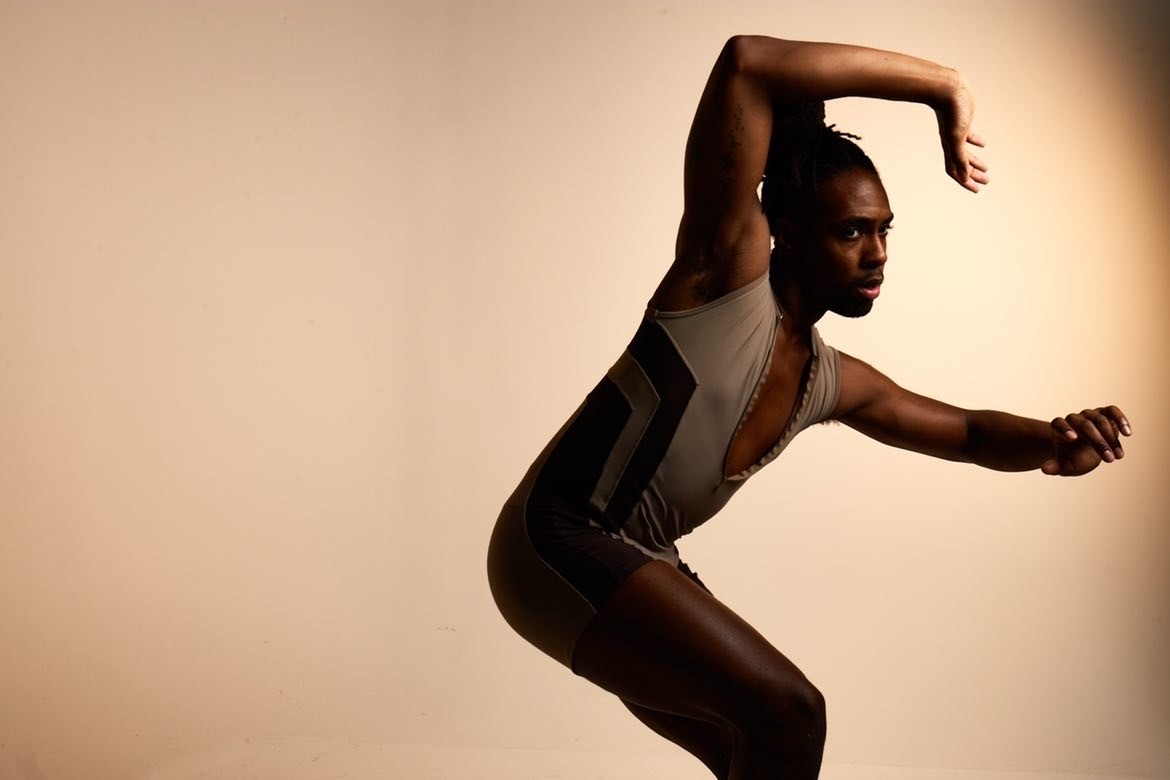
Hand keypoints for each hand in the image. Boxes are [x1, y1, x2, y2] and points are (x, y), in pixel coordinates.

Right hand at [934, 73, 988, 192]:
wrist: (946, 89)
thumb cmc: (952, 111)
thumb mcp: (958, 136)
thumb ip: (960, 157)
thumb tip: (965, 177)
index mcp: (950, 147)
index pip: (955, 171)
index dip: (965, 182)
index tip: (976, 190)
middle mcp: (951, 143)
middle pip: (962, 164)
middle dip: (973, 175)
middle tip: (985, 182)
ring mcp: (956, 132)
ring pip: (965, 152)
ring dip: (975, 162)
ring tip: (985, 169)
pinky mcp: (962, 122)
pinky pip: (968, 136)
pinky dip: (975, 142)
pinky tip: (983, 144)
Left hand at [1041, 406, 1131, 475]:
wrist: (1087, 453)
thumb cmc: (1074, 458)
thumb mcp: (1065, 466)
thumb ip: (1055, 467)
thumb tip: (1044, 469)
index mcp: (1059, 430)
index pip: (1058, 423)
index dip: (1064, 429)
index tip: (1072, 438)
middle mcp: (1074, 419)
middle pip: (1084, 425)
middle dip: (1098, 442)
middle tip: (1109, 459)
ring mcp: (1089, 415)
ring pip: (1099, 420)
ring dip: (1111, 439)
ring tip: (1119, 456)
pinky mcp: (1104, 413)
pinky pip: (1112, 411)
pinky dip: (1120, 419)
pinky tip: (1127, 433)